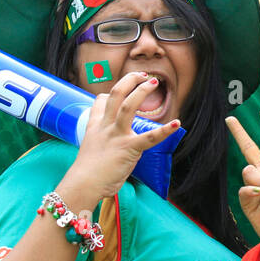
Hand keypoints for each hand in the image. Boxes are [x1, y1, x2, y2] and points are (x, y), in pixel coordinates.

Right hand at [60, 72, 181, 205]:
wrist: (83, 185)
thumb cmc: (87, 176)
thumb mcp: (90, 152)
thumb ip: (101, 145)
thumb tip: (110, 150)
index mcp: (95, 128)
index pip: (100, 102)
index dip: (110, 93)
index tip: (120, 89)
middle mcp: (105, 127)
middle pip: (114, 94)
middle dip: (129, 81)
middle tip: (143, 75)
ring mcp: (116, 136)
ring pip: (127, 105)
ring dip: (141, 91)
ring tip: (154, 82)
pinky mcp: (128, 148)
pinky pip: (149, 137)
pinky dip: (165, 130)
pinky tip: (177, 124)